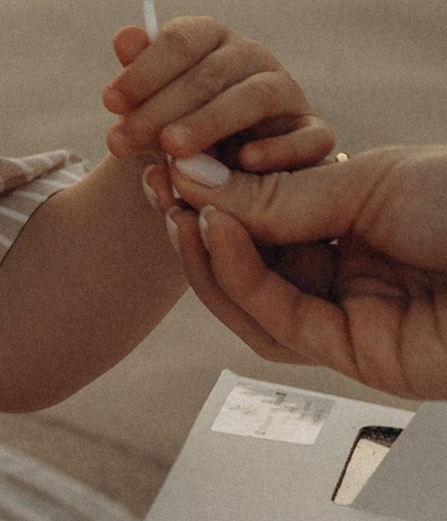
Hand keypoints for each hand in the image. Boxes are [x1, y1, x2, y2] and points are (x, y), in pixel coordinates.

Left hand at [100, 13, 332, 176]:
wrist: (224, 174)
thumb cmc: (181, 130)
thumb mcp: (152, 107)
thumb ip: (141, 76)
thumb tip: (124, 38)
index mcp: (211, 40)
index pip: (182, 39)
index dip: (144, 70)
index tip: (109, 103)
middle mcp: (252, 58)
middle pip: (210, 72)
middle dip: (162, 107)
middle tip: (124, 140)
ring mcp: (287, 93)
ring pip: (255, 97)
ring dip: (210, 122)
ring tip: (172, 151)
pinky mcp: (314, 132)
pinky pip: (308, 136)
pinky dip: (279, 149)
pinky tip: (243, 163)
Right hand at [152, 144, 446, 399]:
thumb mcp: (364, 184)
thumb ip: (277, 196)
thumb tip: (191, 180)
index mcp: (360, 224)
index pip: (265, 220)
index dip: (215, 196)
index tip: (170, 162)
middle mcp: (354, 275)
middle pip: (250, 265)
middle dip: (197, 228)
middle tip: (156, 188)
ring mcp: (356, 320)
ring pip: (254, 304)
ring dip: (207, 260)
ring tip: (178, 210)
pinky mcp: (361, 359)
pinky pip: (280, 323)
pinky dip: (240, 278)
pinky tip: (216, 232)